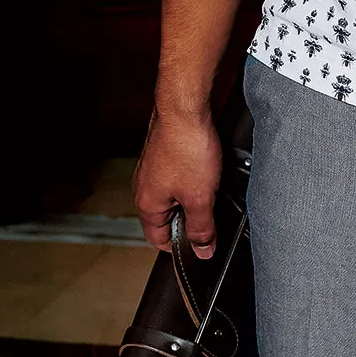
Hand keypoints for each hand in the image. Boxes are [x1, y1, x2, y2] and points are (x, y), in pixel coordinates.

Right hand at [133, 104, 222, 258]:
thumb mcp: (200, 198)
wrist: (185, 105)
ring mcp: (152, 167)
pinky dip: (193, 176)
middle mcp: (144, 186)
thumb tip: (202, 251)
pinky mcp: (163, 152)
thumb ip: (201, 229)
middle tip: (211, 209)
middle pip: (167, 218)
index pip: (159, 241)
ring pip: (175, 195)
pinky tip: (207, 167)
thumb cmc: (186, 146)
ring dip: (194, 195)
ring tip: (210, 183)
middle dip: (191, 218)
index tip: (203, 244)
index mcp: (147, 204)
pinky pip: (178, 175)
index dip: (183, 246)